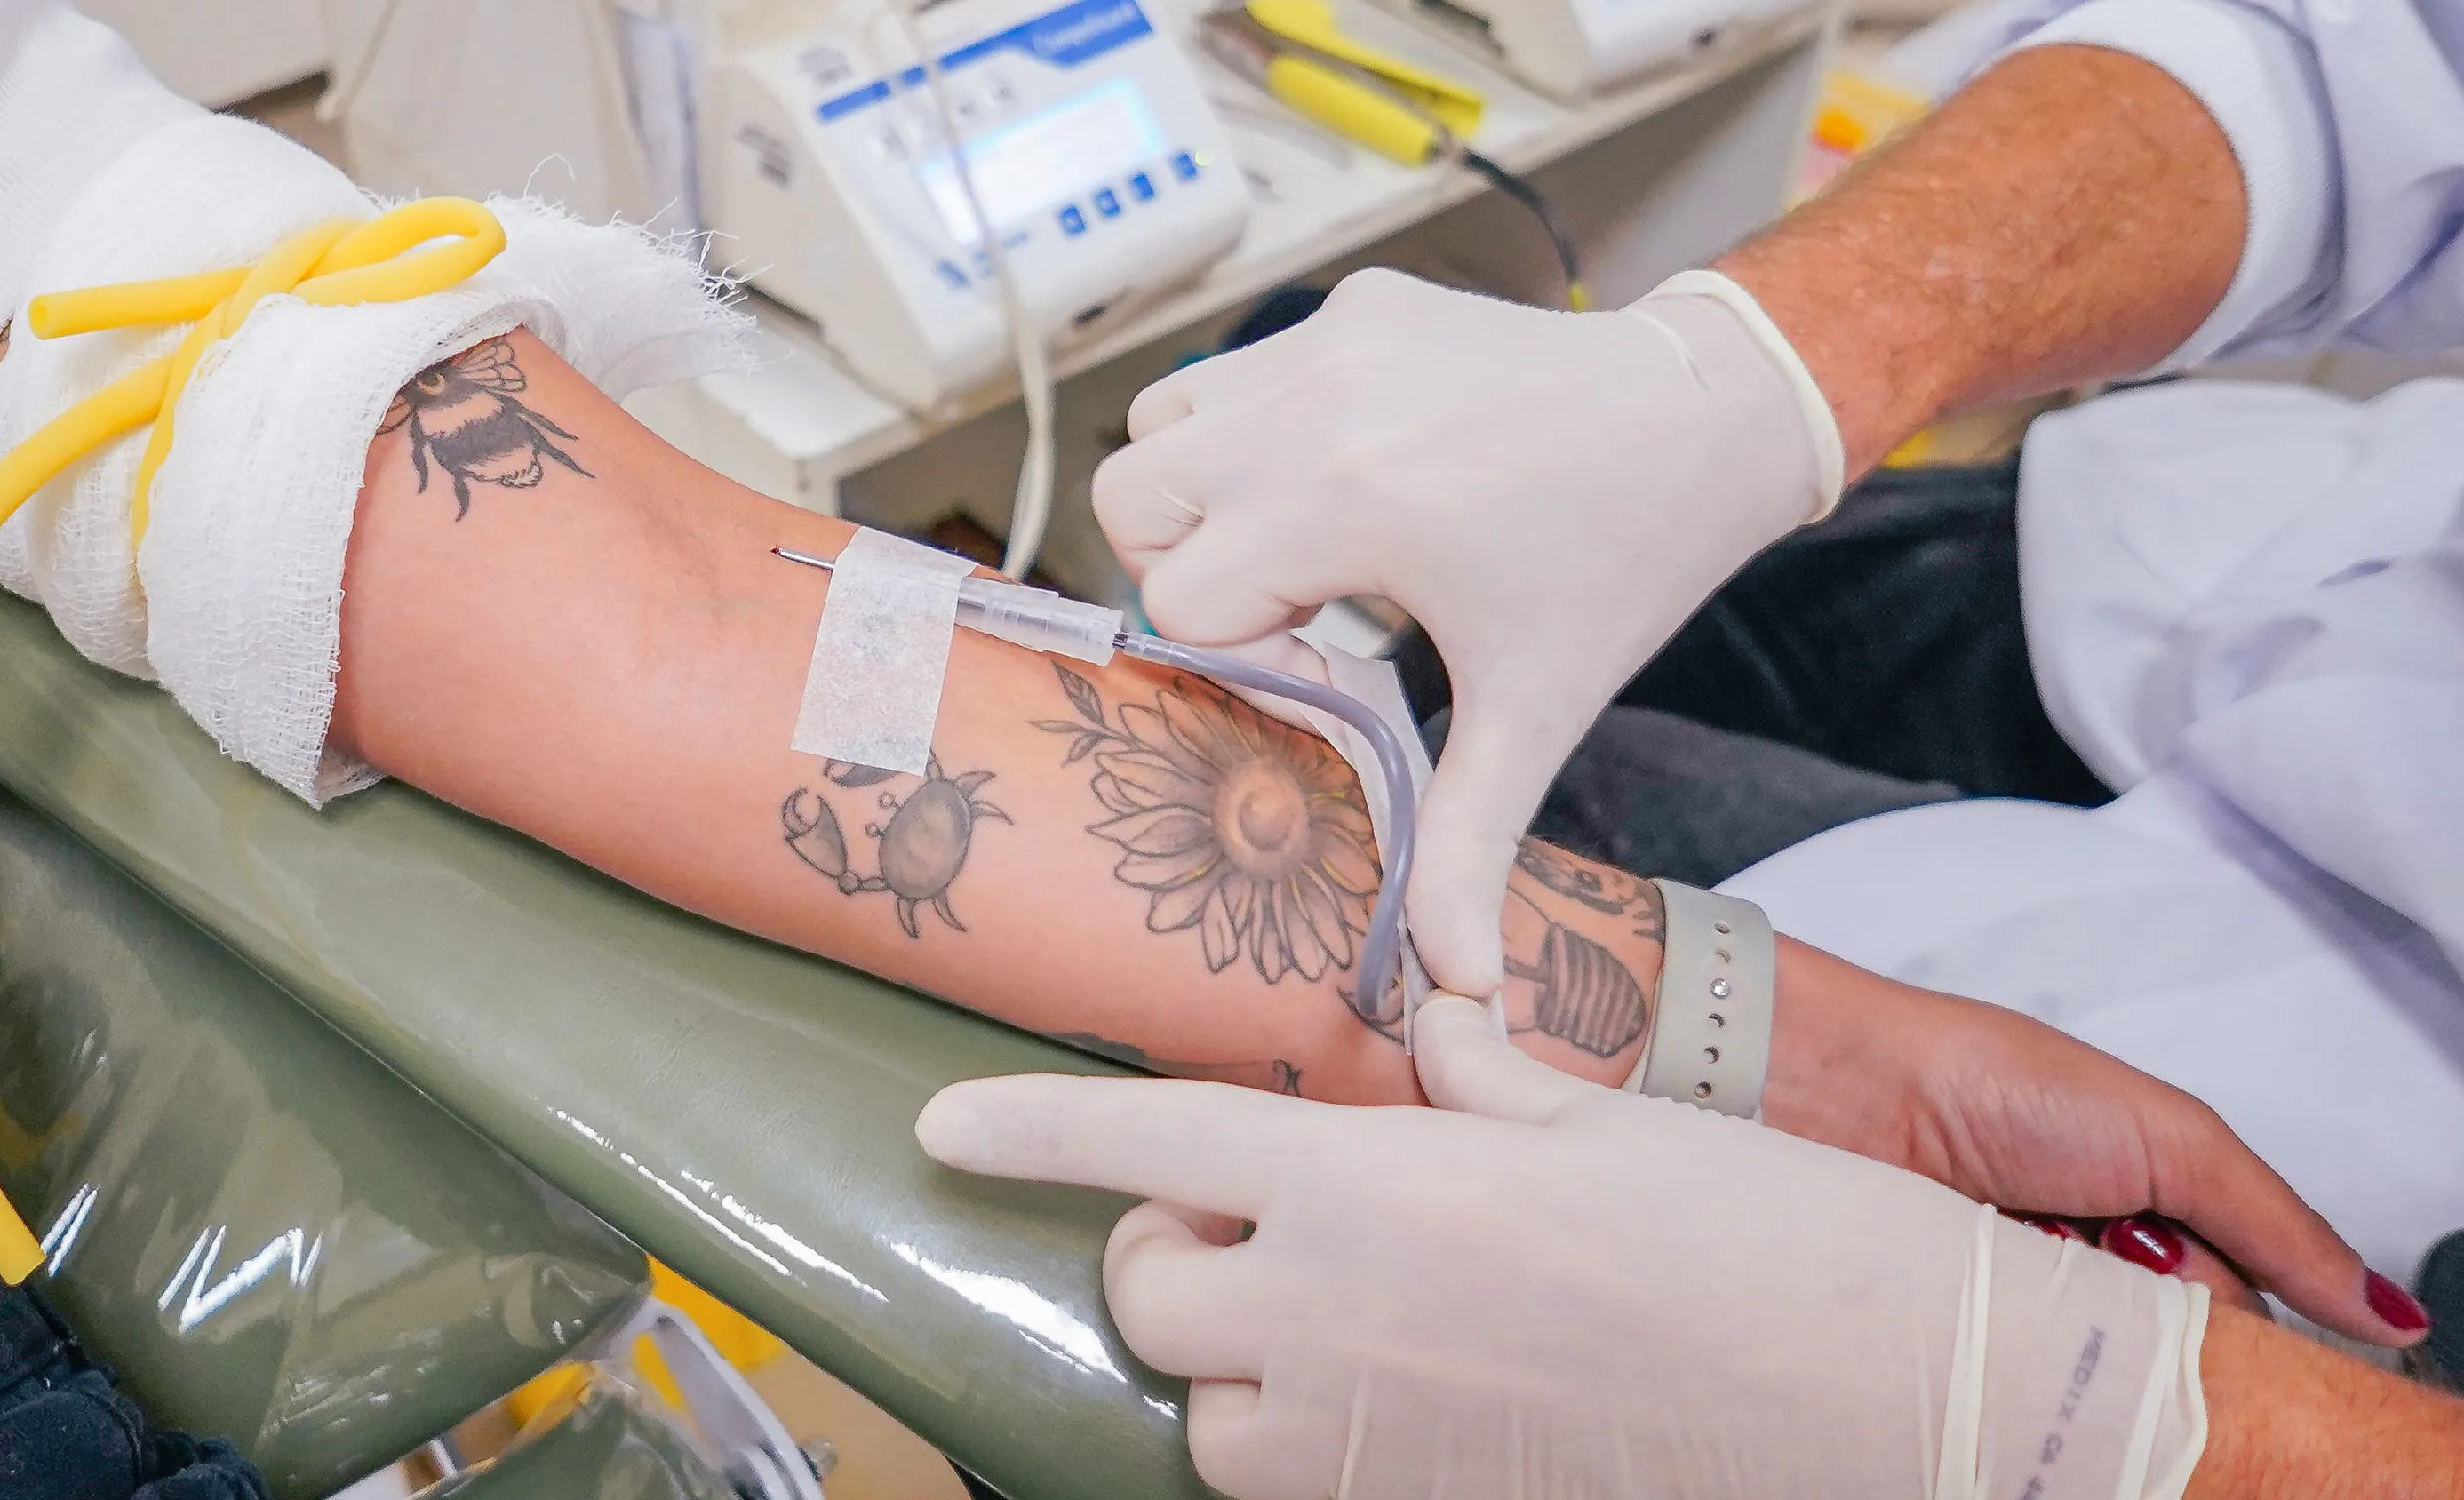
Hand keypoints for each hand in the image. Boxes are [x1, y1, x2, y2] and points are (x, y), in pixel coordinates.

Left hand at [920, 997, 2206, 1499]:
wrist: (1897, 1402)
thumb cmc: (1769, 1234)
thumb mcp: (1613, 1120)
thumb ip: (1483, 1078)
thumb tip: (1429, 1026)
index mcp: (1385, 1179)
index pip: (1151, 1139)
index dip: (1028, 1131)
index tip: (938, 1127)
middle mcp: (1350, 1311)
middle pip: (1150, 1294)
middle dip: (1169, 1253)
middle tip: (1254, 1218)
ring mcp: (1384, 1434)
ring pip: (1209, 1417)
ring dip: (1232, 1365)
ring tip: (1321, 1318)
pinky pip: (1300, 1490)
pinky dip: (1308, 1444)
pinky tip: (1387, 1394)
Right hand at [1092, 269, 1838, 995]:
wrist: (1712, 411)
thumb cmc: (1622, 562)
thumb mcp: (1536, 709)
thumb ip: (1463, 842)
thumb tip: (1448, 986)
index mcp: (1351, 503)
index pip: (1181, 598)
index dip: (1244, 652)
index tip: (1336, 661)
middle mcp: (1318, 405)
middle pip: (1133, 502)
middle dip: (1188, 568)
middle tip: (1294, 601)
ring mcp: (1331, 340)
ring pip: (1163, 420)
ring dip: (1204, 490)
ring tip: (1306, 536)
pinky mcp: (1357, 304)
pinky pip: (1237, 370)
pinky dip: (1257, 428)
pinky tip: (1352, 468)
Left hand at [1765, 942, 2427, 1345]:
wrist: (1835, 1085)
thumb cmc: (1981, 1078)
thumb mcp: (2167, 1134)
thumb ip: (2274, 1221)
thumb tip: (2382, 1306)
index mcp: (2145, 1208)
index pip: (2235, 1309)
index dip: (2239, 1324)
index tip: (2221, 1321)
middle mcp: (2084, 1264)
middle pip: (2169, 1351)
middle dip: (2160, 1331)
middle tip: (2119, 1275)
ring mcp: (2017, 1303)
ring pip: (2093, 1380)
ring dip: (2089, 1349)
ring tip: (2051, 1280)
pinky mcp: (1955, 1340)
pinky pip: (2016, 1394)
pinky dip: (2023, 1370)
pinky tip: (2006, 1334)